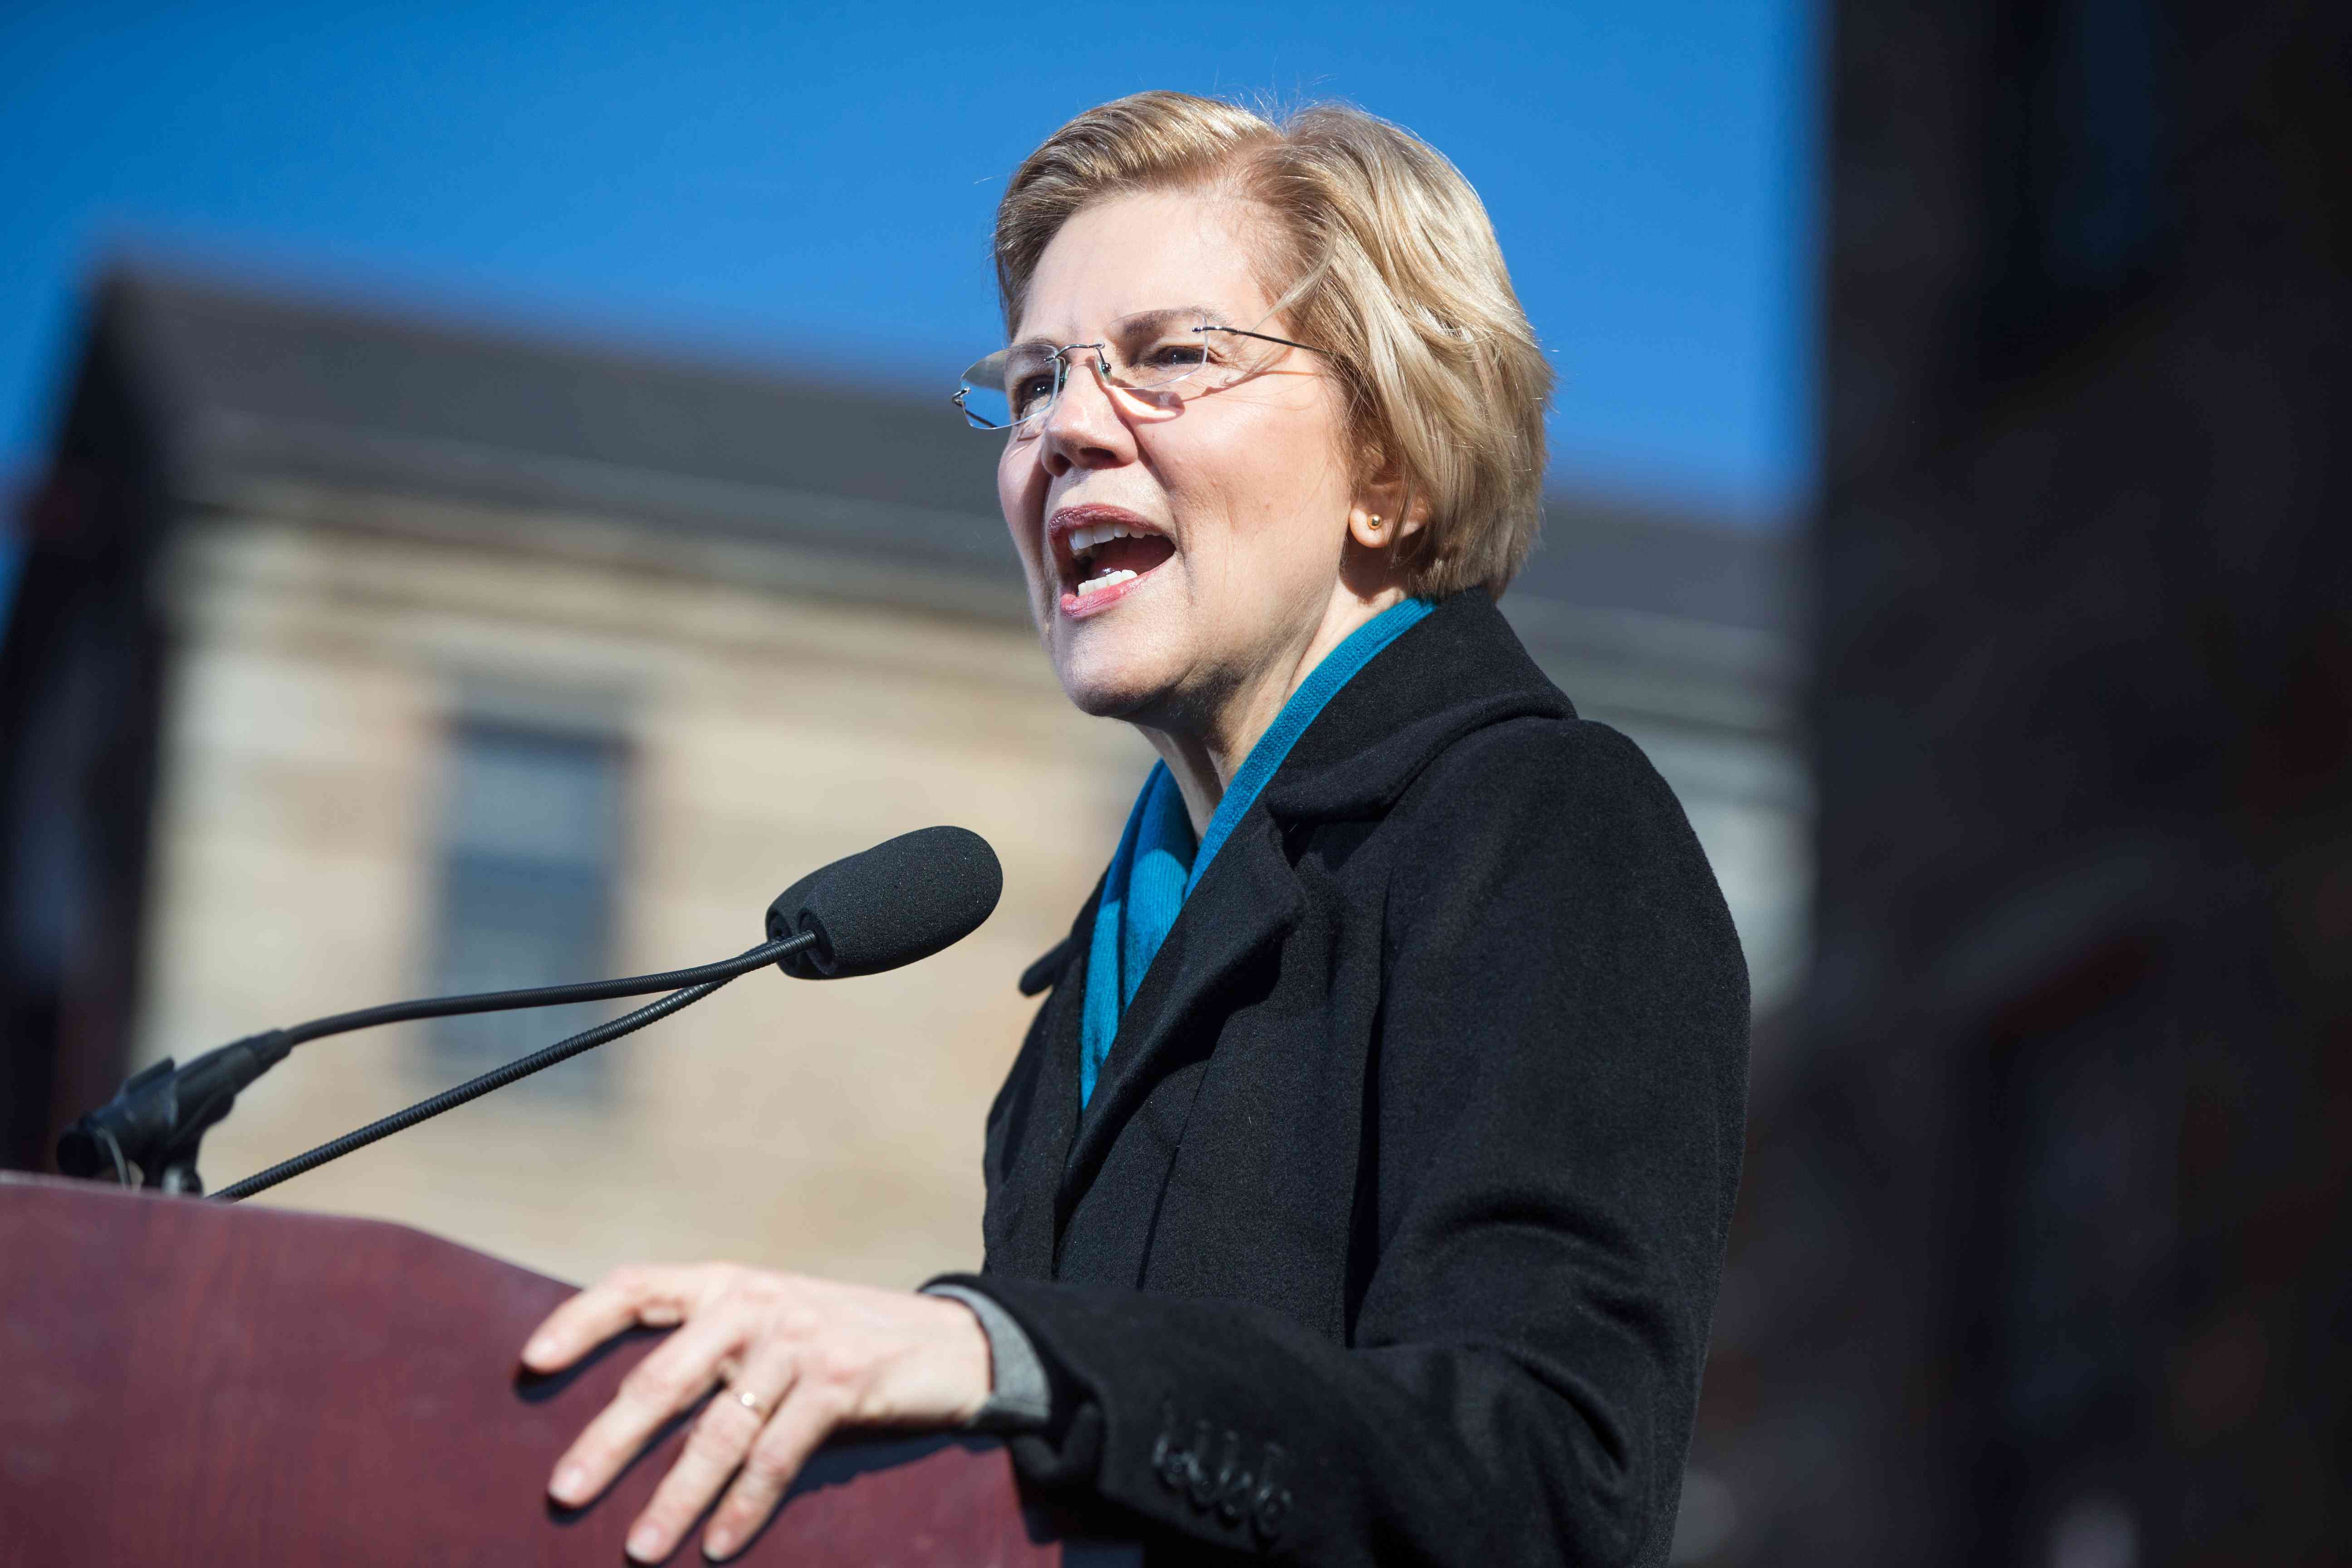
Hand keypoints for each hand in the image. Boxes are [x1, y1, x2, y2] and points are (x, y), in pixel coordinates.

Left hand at [520, 1263, 992, 1562]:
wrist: (953, 1342)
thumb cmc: (843, 1340)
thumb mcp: (775, 1321)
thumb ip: (712, 1343)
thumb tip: (627, 1405)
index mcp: (730, 1284)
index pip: (638, 1287)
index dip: (579, 1320)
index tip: (531, 1363)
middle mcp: (756, 1304)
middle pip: (662, 1377)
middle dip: (608, 1441)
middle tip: (563, 1492)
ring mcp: (799, 1342)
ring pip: (718, 1432)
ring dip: (675, 1497)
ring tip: (639, 1547)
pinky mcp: (839, 1382)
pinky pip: (775, 1457)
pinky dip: (742, 1506)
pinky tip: (717, 1544)